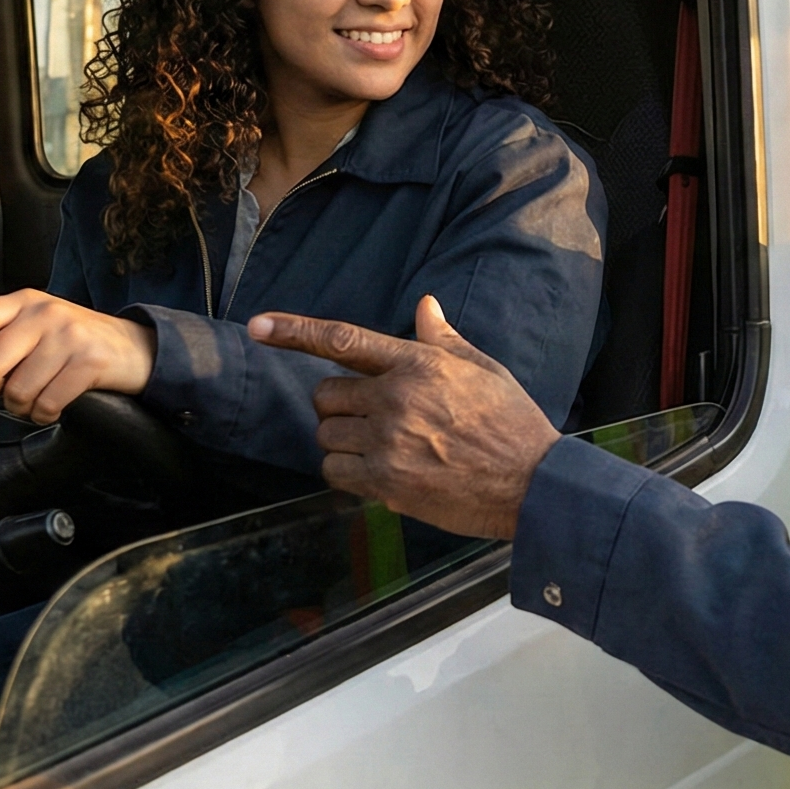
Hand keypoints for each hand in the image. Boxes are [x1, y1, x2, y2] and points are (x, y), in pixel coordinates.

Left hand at [0, 288, 155, 422]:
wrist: (136, 348)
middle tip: (3, 393)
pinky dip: (45, 414)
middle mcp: (44, 313)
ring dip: (22, 407)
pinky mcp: (88, 362)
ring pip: (18, 391)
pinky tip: (51, 406)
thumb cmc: (76, 339)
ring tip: (34, 399)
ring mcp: (68, 336)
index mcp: (24, 301)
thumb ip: (0, 321)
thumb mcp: (39, 319)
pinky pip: (47, 403)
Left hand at [250, 296, 558, 539]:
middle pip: (326, 395)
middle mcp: (396, 398)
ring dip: (343, 441)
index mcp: (418, 364)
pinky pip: (335, 471)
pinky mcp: (386, 482)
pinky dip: (347, 472)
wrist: (531, 483)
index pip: (343, 340)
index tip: (258, 326)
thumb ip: (443, 340)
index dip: (295, 331)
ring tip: (382, 447)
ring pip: (326, 436)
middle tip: (373, 419)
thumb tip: (424, 306)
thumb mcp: (483, 370)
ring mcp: (389, 442)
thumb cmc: (511, 423)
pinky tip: (379, 472)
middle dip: (341, 406)